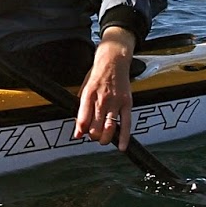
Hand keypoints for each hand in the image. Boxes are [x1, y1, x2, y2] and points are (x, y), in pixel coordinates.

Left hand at [74, 26, 135, 149]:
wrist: (114, 60)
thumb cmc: (98, 74)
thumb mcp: (83, 87)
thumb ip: (81, 107)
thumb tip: (78, 127)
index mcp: (88, 95)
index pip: (82, 120)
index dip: (80, 132)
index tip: (79, 135)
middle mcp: (101, 100)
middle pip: (95, 128)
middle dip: (92, 136)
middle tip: (93, 135)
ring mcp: (115, 102)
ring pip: (109, 128)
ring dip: (105, 139)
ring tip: (103, 139)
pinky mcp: (127, 103)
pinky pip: (126, 124)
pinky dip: (124, 137)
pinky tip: (122, 146)